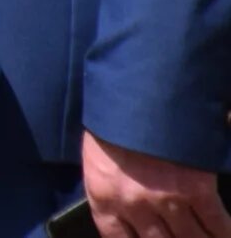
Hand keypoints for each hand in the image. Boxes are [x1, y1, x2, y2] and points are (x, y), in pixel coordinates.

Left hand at [82, 134, 230, 237]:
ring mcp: (167, 200)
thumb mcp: (98, 158)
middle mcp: (134, 206)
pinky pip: (215, 222)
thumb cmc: (112, 121)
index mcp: (103, 197)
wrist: (137, 92)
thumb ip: (111, 189)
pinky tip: (225, 234)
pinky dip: (223, 232)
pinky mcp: (196, 189)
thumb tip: (127, 212)